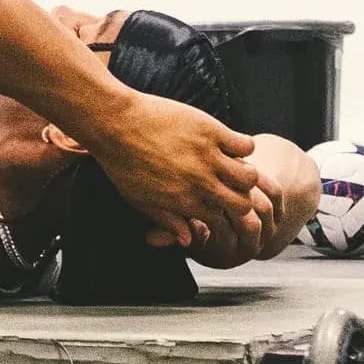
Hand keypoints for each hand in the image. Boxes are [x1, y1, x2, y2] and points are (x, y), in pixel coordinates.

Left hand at [92, 93, 260, 253]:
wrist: (113, 122)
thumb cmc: (121, 162)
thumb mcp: (139, 201)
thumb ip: (167, 222)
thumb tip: (187, 241)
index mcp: (184, 202)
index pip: (222, 220)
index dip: (223, 214)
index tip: (218, 203)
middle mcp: (201, 183)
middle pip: (243, 203)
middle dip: (239, 198)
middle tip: (229, 186)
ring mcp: (208, 156)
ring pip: (250, 176)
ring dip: (245, 173)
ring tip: (232, 166)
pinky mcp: (211, 130)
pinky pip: (246, 145)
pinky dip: (243, 147)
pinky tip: (230, 145)